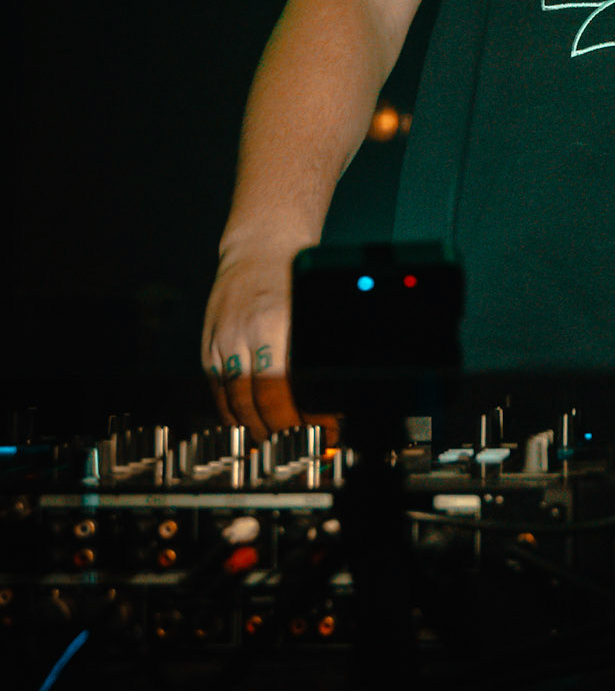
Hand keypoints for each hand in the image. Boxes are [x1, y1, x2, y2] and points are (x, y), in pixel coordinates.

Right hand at [200, 239, 339, 447]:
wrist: (258, 245)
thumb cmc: (293, 272)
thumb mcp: (311, 307)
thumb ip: (314, 349)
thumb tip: (330, 391)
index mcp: (275, 324)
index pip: (284, 388)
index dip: (302, 418)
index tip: (323, 430)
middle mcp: (244, 334)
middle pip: (256, 401)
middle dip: (281, 431)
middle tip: (303, 445)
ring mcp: (222, 340)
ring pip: (233, 401)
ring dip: (255, 429)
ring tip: (278, 443)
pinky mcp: (209, 344)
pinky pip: (217, 389)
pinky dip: (231, 413)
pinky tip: (248, 425)